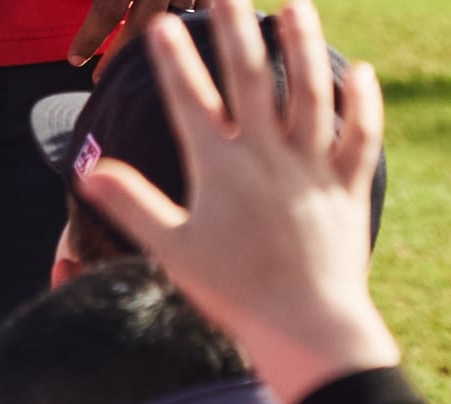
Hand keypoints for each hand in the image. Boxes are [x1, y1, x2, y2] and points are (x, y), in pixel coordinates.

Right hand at [78, 0, 399, 403]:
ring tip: (295, 6)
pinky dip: (361, 101)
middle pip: (252, 76)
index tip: (163, 23)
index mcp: (221, 169)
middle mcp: (269, 157)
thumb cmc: (233, 293)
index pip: (192, 99)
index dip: (175, 58)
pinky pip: (360, 133)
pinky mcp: (348, 187)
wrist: (306, 325)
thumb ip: (132, 203)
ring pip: (310, 91)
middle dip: (236, 26)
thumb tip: (88, 170)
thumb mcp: (172, 249)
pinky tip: (358, 72)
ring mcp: (313, 167)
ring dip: (302, 44)